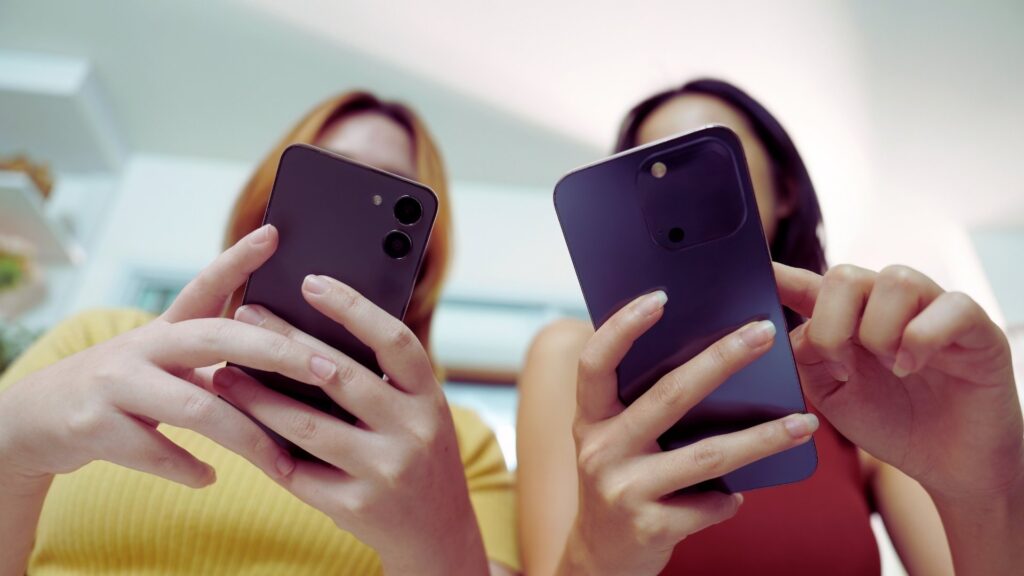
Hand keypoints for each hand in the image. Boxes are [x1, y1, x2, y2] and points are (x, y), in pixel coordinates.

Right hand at [0, 225, 337, 490]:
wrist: (33, 420)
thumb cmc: (121, 390)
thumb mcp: (161, 363)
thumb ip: (210, 359)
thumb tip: (288, 360)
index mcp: (165, 329)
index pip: (206, 285)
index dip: (239, 259)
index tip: (275, 233)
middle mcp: (142, 346)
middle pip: (217, 338)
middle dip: (278, 353)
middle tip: (325, 370)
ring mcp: (116, 384)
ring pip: (197, 407)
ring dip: (248, 438)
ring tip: (282, 462)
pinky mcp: (95, 425)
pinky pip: (157, 451)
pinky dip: (188, 467)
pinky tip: (210, 478)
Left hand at [212, 274, 487, 575]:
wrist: (436, 534)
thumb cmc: (418, 458)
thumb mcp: (419, 413)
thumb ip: (384, 379)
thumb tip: (314, 329)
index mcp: (430, 398)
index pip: (394, 341)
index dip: (353, 308)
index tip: (311, 281)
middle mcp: (413, 431)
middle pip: (340, 376)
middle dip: (284, 343)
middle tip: (244, 315)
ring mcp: (386, 471)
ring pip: (307, 425)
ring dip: (258, 397)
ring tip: (223, 374)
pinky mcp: (356, 506)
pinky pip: (296, 469)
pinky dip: (262, 444)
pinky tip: (237, 425)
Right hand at [561, 291, 818, 575]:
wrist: (599, 562)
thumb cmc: (618, 484)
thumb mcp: (613, 442)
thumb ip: (640, 406)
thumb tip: (708, 356)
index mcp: (589, 419)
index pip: (596, 362)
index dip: (622, 326)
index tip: (660, 297)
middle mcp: (599, 450)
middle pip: (669, 396)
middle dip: (722, 359)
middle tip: (764, 333)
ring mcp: (623, 490)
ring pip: (707, 455)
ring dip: (762, 438)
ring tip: (804, 422)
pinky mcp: (649, 527)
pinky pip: (710, 504)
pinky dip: (730, 500)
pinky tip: (740, 497)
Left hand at [774, 262, 1023, 501]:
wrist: (947, 464)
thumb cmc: (890, 423)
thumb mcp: (831, 394)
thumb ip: (806, 357)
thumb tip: (789, 329)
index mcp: (848, 318)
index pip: (810, 285)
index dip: (781, 275)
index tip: (756, 269)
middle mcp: (888, 304)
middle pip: (845, 275)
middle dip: (832, 324)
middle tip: (842, 367)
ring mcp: (932, 309)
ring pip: (894, 280)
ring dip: (878, 331)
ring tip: (888, 369)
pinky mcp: (974, 325)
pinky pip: (948, 305)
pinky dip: (921, 339)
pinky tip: (912, 368)